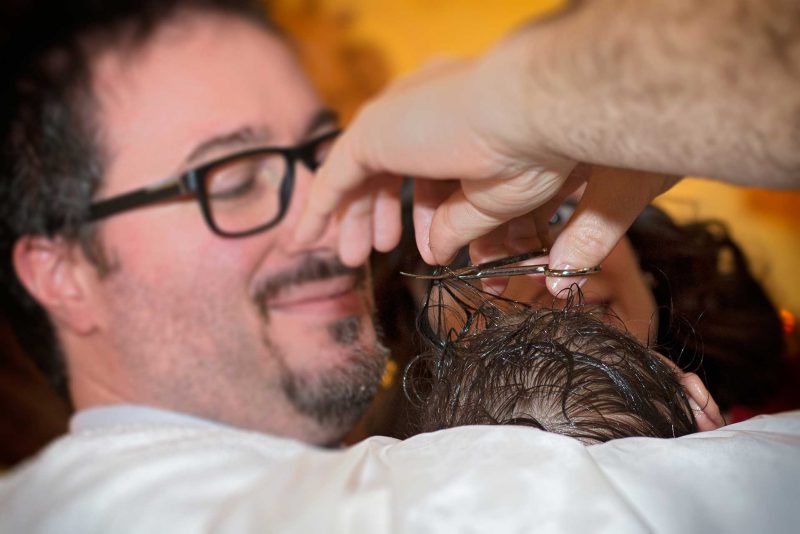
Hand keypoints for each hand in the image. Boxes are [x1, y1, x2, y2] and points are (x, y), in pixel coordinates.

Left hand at [295, 57, 677, 295]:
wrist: (530, 113)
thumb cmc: (532, 152)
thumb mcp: (492, 201)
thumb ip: (457, 222)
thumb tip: (436, 250)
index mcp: (457, 119)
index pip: (426, 169)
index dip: (420, 212)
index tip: (421, 247)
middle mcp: (422, 110)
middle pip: (387, 169)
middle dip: (378, 215)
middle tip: (373, 251)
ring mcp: (395, 117)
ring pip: (359, 174)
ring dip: (351, 217)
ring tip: (348, 257)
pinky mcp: (372, 132)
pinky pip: (334, 177)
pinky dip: (318, 208)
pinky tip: (305, 239)